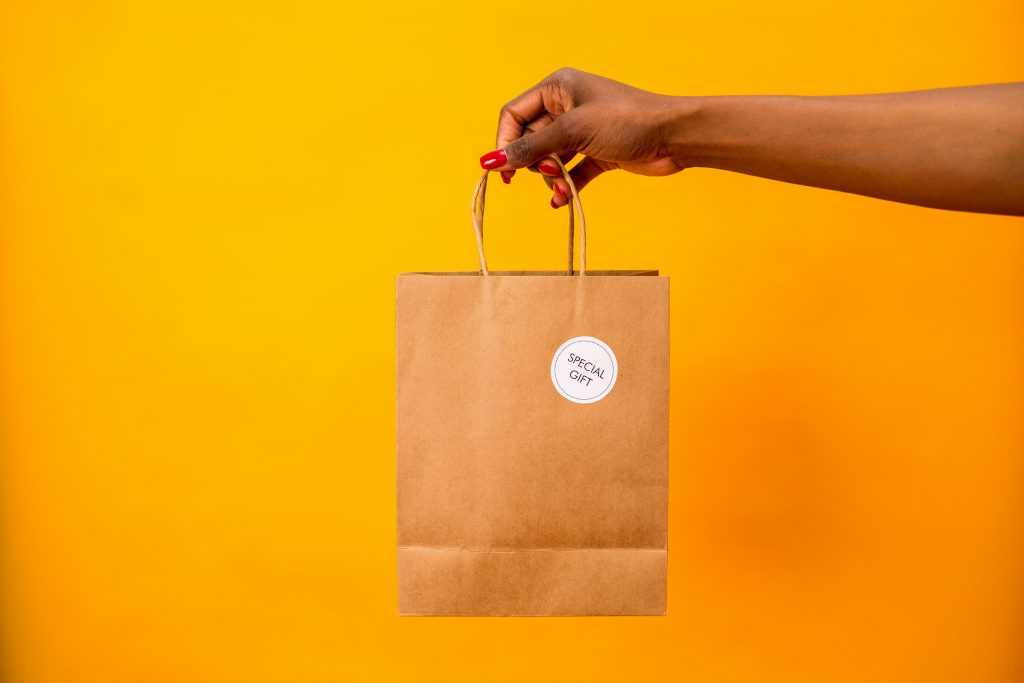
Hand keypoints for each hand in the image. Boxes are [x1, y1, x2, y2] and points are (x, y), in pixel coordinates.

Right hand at [479, 68, 688, 206]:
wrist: (673, 137)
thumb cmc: (626, 121)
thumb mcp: (572, 132)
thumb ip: (529, 148)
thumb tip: (490, 161)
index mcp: (557, 87)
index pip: (514, 115)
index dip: (504, 142)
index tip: (501, 170)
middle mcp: (566, 106)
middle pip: (530, 140)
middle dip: (534, 163)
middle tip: (548, 172)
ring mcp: (582, 132)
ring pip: (549, 159)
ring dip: (551, 178)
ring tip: (561, 188)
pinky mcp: (597, 154)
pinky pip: (570, 172)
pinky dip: (565, 186)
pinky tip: (563, 201)